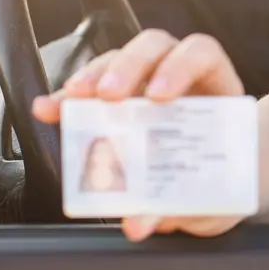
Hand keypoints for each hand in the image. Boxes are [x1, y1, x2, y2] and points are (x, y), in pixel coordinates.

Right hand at [31, 29, 246, 240]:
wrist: (219, 185)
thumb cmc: (218, 179)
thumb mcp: (208, 193)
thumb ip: (179, 203)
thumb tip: (138, 222)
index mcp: (216, 86)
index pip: (201, 54)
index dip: (180, 65)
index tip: (158, 95)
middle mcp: (181, 75)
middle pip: (154, 47)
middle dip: (128, 67)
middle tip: (107, 95)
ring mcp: (147, 84)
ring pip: (118, 61)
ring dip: (92, 78)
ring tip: (70, 101)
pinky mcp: (117, 102)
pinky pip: (90, 90)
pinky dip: (68, 100)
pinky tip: (49, 110)